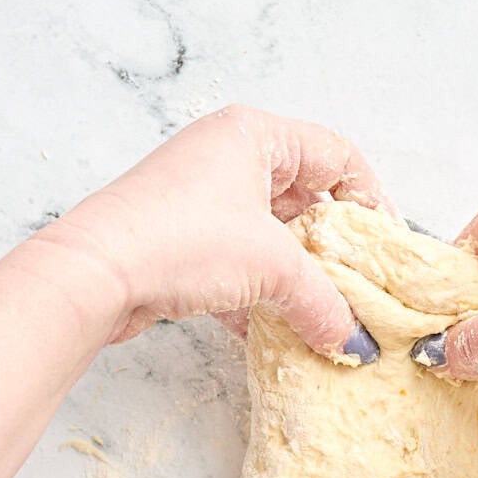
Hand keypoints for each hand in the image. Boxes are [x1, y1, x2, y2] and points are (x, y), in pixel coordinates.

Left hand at [37, 104, 395, 360]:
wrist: (93, 277)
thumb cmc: (180, 240)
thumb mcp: (272, 268)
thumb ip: (324, 303)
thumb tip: (352, 341)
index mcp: (255, 136)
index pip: (337, 156)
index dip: (370, 200)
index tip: (385, 246)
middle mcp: (228, 159)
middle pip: (305, 200)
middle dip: (334, 250)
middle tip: (360, 288)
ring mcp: (202, 201)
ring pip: (272, 239)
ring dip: (298, 280)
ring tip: (326, 317)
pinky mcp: (182, 243)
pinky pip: (241, 267)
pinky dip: (262, 299)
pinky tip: (279, 336)